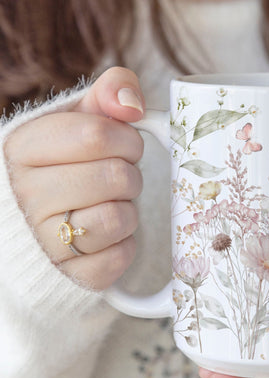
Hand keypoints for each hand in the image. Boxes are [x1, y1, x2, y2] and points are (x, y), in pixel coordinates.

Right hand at [3, 67, 145, 289]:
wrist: (43, 226)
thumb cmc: (68, 166)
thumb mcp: (80, 120)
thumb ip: (107, 94)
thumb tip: (131, 102)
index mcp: (21, 149)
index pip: (97, 134)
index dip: (126, 139)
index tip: (124, 145)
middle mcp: (24, 197)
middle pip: (116, 176)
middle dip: (130, 174)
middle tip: (115, 178)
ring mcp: (44, 241)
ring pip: (120, 217)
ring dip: (128, 209)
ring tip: (108, 205)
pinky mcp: (72, 275)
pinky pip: (121, 255)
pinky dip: (124, 244)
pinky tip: (105, 236)